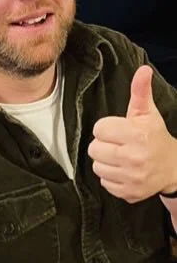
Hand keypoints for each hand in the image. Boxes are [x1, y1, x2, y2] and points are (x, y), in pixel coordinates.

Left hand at [88, 65, 176, 203]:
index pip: (99, 129)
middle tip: (119, 144)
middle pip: (94, 149)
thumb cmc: (155, 137)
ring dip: (106, 161)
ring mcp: (131, 177)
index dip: (108, 128)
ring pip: (96, 166)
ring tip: (121, 157)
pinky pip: (104, 182)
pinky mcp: (128, 193)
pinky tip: (124, 170)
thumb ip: (140, 92)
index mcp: (137, 135)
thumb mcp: (148, 114)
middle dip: (104, 144)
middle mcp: (133, 158)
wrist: (173, 168)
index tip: (120, 130)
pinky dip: (111, 176)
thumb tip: (143, 70)